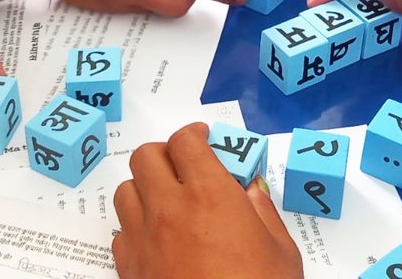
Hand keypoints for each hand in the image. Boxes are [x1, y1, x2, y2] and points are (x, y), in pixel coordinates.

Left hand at [113, 124, 302, 278]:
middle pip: (147, 157)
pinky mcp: (131, 268)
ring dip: (146, 189)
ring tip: (169, 202)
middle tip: (187, 168)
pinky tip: (158, 240)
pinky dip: (135, 228)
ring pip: (126, 191)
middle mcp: (170, 209)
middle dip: (166, 156)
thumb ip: (262, 213)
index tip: (205, 141)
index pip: (186, 142)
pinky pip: (120, 232)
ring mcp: (144, 239)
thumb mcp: (281, 251)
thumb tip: (251, 191)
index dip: (195, 136)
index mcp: (211, 195)